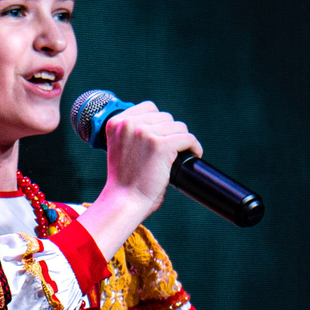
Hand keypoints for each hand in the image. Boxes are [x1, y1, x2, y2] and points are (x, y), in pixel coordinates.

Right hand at [77, 100, 199, 258]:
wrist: (124, 201)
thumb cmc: (124, 181)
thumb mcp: (121, 148)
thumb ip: (133, 133)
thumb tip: (160, 124)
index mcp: (116, 123)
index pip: (149, 107)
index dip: (159, 122)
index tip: (162, 137)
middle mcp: (129, 124)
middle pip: (165, 116)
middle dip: (170, 133)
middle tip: (171, 150)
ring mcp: (145, 133)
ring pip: (178, 127)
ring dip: (182, 141)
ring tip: (180, 154)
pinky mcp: (161, 145)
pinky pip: (188, 138)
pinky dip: (194, 147)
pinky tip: (193, 155)